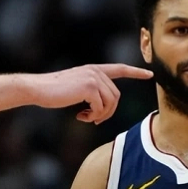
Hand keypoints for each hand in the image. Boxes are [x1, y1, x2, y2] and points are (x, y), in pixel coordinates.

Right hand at [30, 64, 152, 123]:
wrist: (38, 89)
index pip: (119, 69)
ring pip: (111, 102)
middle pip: (116, 96)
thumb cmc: (53, 92)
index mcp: (93, 69)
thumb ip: (91, 91)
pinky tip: (80, 116)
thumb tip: (103, 109)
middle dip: (108, 112)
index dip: (135, 72)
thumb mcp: (76, 88)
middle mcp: (95, 71)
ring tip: (86, 117)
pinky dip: (93, 116)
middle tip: (94, 119)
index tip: (149, 74)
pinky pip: (101, 107)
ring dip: (100, 115)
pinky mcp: (89, 87)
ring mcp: (93, 78)